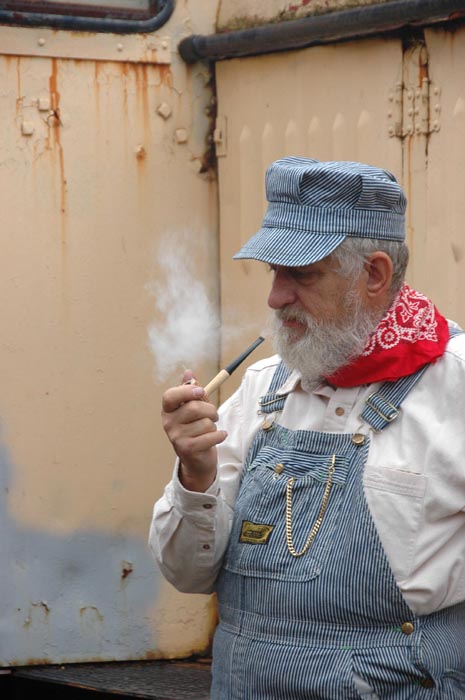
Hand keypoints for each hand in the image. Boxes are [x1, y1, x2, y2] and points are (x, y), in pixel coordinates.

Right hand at [161, 370, 226, 491]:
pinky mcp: (187, 449)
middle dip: (211, 410)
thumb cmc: (196, 428)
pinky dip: (220, 435)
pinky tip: (219, 436)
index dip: (187, 391)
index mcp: (168, 410)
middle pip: (194, 408)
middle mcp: (168, 423)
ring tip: (209, 430)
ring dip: (213, 426)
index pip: (170, 396)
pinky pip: (210, 436)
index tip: (201, 391)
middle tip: (214, 415)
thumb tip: (188, 372)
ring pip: (205, 423)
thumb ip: (192, 391)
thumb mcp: (194, 407)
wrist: (197, 459)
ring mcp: (176, 437)